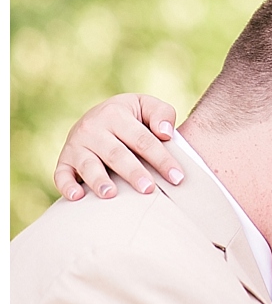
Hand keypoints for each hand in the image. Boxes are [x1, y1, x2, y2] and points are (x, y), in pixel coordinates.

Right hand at [54, 94, 180, 200]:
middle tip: (149, 189)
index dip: (161, 158)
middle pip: (116, 154)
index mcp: (116, 114)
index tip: (177, 177)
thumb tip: (166, 133)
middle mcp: (93, 129)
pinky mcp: (64, 161)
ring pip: (89, 165)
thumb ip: (162, 114)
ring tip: (111, 195)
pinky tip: (78, 197)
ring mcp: (76, 145)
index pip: (142, 139)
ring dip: (99, 180)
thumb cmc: (130, 117)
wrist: (96, 116)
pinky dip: (67, 186)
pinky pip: (61, 175)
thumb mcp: (145, 106)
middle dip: (133, 172)